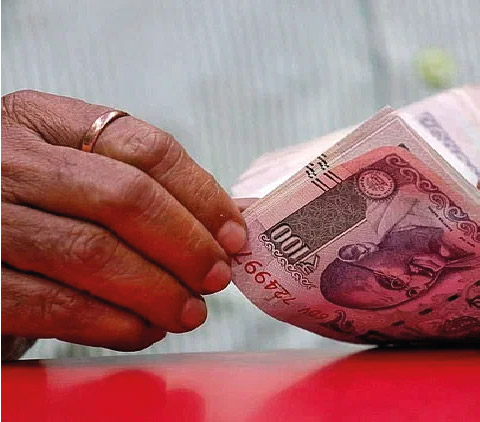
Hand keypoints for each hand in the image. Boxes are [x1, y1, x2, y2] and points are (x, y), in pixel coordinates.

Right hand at [1, 90, 246, 351]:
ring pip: (92, 253)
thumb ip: (135, 186)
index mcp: (39, 120)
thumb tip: (229, 226)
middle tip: (216, 278)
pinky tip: (142, 330)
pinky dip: (112, 324)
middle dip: (186, 245)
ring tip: (189, 312)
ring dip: (157, 291)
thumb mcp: (67, 174)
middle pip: (125, 197)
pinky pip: (55, 305)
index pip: (144, 147)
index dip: (202, 195)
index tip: (234, 235)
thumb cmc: (31, 212)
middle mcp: (5, 159)